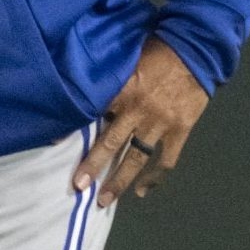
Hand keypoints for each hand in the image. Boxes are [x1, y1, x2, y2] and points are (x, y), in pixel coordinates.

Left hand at [75, 37, 209, 206]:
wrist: (197, 50)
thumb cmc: (159, 49)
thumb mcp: (129, 58)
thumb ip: (112, 80)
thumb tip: (87, 91)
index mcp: (124, 89)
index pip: (92, 111)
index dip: (72, 128)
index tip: (52, 144)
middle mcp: (139, 110)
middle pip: (112, 143)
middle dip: (93, 165)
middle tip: (78, 186)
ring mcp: (160, 123)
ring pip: (136, 158)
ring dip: (119, 180)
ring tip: (104, 200)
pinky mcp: (180, 130)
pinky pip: (166, 160)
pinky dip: (155, 178)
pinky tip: (142, 191)